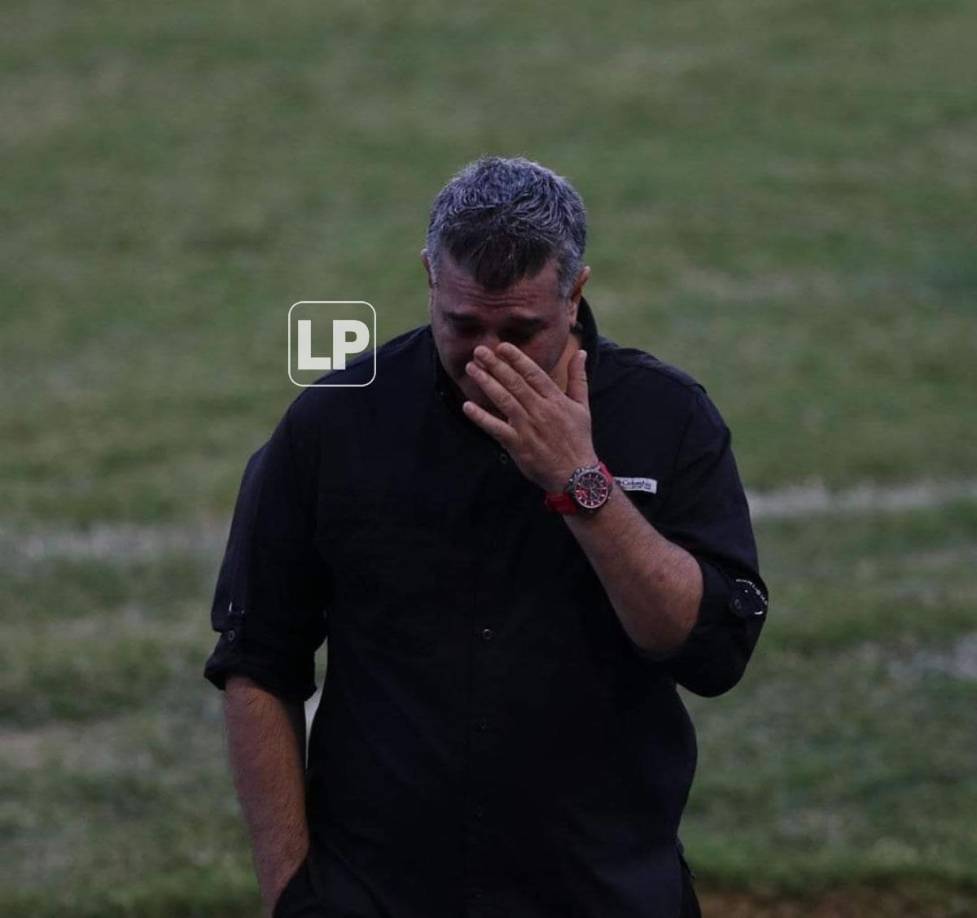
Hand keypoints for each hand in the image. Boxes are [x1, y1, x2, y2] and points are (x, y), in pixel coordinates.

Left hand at [462, 342, 596, 491]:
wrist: (575, 475)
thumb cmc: (578, 439)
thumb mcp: (583, 406)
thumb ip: (578, 378)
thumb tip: (580, 352)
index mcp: (556, 399)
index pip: (533, 373)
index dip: (516, 358)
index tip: (502, 346)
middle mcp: (541, 410)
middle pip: (515, 383)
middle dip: (495, 365)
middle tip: (479, 350)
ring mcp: (528, 428)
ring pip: (504, 400)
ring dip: (486, 383)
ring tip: (471, 369)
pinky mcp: (517, 445)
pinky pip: (496, 428)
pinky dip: (481, 418)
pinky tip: (467, 406)